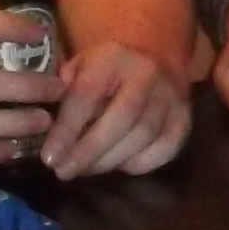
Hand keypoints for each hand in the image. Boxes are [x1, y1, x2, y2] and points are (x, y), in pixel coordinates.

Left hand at [39, 39, 189, 177]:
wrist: (154, 57)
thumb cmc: (105, 69)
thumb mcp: (78, 67)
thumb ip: (63, 92)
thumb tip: (44, 127)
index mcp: (113, 57)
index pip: (88, 94)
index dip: (68, 128)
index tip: (49, 157)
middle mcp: (147, 73)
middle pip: (122, 118)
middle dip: (90, 151)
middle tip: (64, 172)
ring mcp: (171, 96)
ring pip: (143, 136)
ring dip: (110, 160)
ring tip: (84, 170)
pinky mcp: (184, 118)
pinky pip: (165, 149)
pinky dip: (140, 164)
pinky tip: (118, 165)